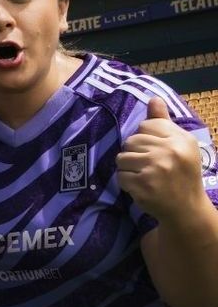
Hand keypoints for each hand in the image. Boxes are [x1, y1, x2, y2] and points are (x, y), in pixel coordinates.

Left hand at [117, 97, 206, 221]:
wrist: (186, 208)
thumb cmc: (181, 173)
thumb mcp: (179, 145)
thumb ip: (163, 122)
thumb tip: (153, 98)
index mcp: (181, 139)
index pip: (146, 125)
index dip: (146, 138)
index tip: (156, 151)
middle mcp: (170, 151)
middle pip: (131, 141)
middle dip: (135, 153)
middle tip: (150, 166)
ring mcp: (156, 168)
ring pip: (122, 158)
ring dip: (128, 168)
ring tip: (144, 176)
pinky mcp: (143, 185)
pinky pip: (120, 176)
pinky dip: (126, 182)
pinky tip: (141, 186)